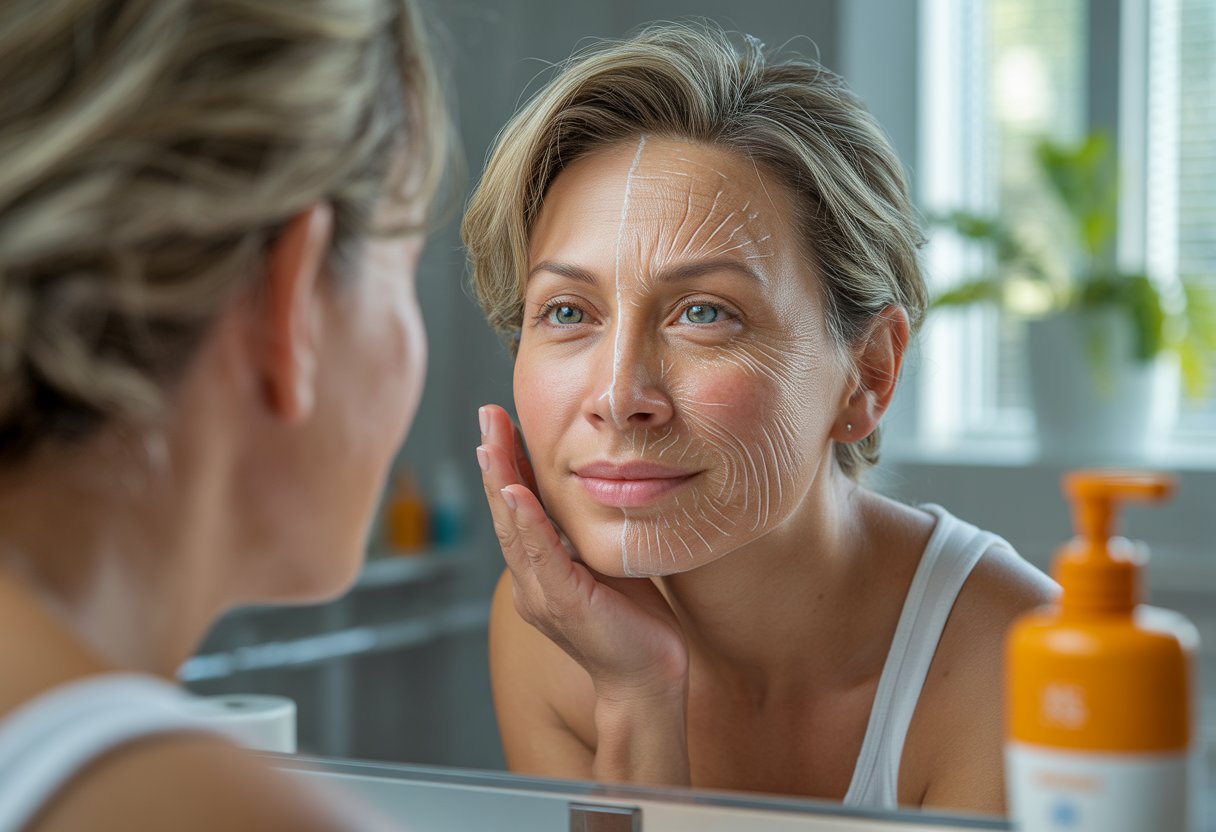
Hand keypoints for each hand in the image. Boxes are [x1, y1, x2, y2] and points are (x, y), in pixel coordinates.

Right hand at [477, 404, 688, 701]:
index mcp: (540, 570)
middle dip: (494, 460)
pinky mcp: (565, 604)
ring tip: (490, 439)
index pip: (518, 507)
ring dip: (500, 480)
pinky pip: (541, 557)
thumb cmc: (633, 622)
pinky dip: (526, 522)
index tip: (499, 422)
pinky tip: (516, 491)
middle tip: (487, 413)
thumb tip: (590, 489)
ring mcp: (542, 595)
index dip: (506, 464)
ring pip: (514, 529)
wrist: (648, 677)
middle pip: (505, 512)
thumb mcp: (605, 564)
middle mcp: (531, 581)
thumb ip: (586, 535)